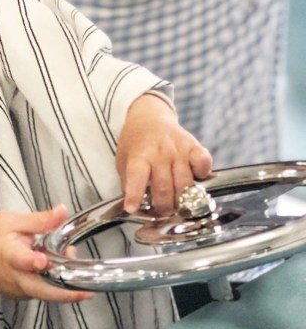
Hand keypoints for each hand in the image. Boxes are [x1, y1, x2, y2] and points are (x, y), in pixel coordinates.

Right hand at [0, 207, 92, 303]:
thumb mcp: (15, 220)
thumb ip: (41, 220)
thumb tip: (63, 211)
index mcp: (9, 253)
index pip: (21, 260)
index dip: (33, 261)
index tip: (44, 260)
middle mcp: (12, 276)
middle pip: (38, 290)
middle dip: (63, 294)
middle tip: (85, 293)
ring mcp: (15, 289)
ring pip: (43, 293)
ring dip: (62, 283)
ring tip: (70, 257)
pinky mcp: (18, 295)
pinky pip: (40, 293)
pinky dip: (52, 283)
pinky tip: (56, 265)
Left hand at [116, 95, 212, 213]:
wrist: (149, 117)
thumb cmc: (136, 144)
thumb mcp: (123, 162)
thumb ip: (129, 184)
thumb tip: (136, 208)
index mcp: (139, 156)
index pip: (136, 177)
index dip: (135, 195)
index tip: (132, 208)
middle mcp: (159, 152)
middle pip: (165, 188)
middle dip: (164, 207)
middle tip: (162, 211)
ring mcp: (178, 149)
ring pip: (185, 184)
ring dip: (182, 200)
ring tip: (177, 203)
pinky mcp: (194, 146)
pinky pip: (204, 165)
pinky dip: (202, 176)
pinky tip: (194, 179)